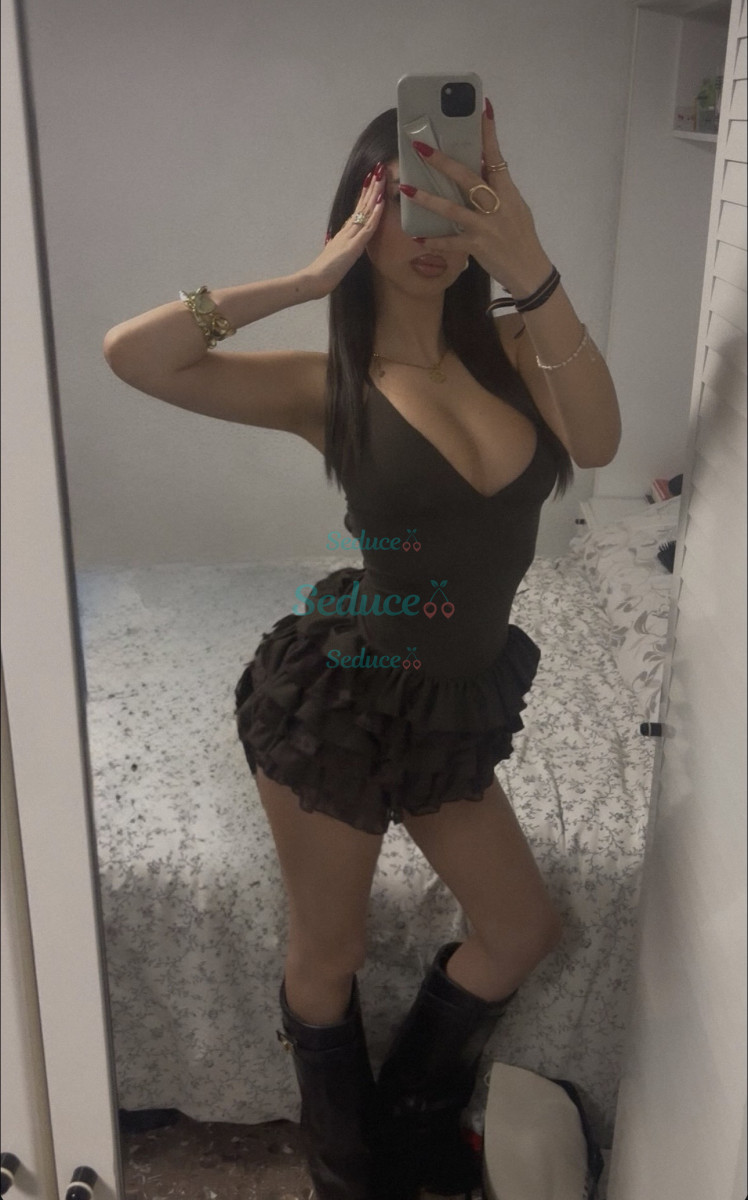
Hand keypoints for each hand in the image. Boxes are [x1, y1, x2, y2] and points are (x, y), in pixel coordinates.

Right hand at [305, 166, 386, 297]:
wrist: (315, 279)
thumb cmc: (324, 272)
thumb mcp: (336, 255)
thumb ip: (341, 246)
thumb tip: (343, 240)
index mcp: (345, 232)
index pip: (358, 209)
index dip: (364, 194)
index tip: (371, 179)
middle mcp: (348, 230)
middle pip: (362, 204)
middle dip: (371, 187)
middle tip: (378, 168)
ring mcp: (351, 236)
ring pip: (366, 211)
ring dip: (374, 193)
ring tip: (381, 175)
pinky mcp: (355, 246)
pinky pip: (368, 227)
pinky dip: (375, 213)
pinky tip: (382, 201)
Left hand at [401, 102, 551, 297]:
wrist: (530, 270)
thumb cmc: (521, 236)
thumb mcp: (515, 207)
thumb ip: (497, 189)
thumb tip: (477, 168)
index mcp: (507, 191)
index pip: (495, 156)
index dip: (489, 132)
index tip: (482, 108)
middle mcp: (497, 205)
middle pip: (467, 177)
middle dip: (443, 162)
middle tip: (421, 148)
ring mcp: (487, 226)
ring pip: (453, 208)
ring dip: (427, 198)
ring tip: (405, 188)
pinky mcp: (478, 247)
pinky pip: (451, 242)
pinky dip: (433, 240)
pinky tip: (417, 236)